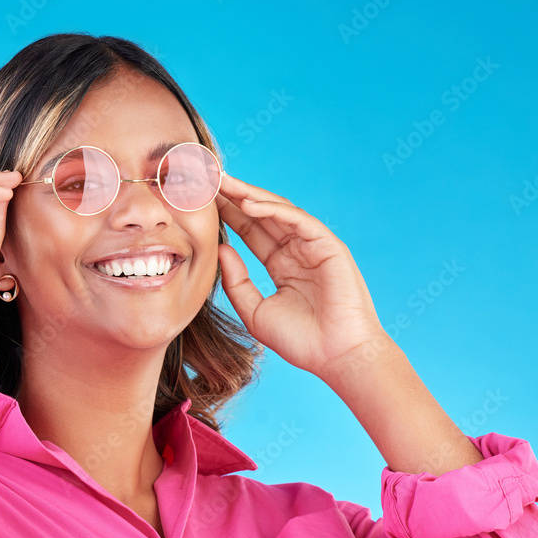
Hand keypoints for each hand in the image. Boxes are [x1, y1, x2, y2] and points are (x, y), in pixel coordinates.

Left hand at [214, 173, 385, 382]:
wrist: (336, 356)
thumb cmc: (301, 340)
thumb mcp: (256, 311)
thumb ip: (237, 281)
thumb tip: (220, 249)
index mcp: (282, 265)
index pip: (251, 231)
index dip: (227, 214)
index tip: (201, 201)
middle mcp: (297, 250)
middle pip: (261, 214)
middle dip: (234, 197)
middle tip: (207, 180)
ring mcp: (313, 245)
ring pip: (278, 211)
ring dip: (249, 195)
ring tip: (222, 183)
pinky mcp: (328, 244)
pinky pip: (297, 219)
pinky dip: (272, 209)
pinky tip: (247, 204)